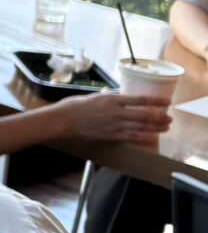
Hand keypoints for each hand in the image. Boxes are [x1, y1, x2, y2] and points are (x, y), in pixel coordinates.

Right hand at [55, 91, 173, 147]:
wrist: (62, 120)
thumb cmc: (73, 107)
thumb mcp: (91, 97)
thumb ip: (105, 97)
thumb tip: (112, 94)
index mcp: (112, 99)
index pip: (140, 100)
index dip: (156, 101)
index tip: (166, 102)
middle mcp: (116, 111)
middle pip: (145, 114)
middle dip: (160, 116)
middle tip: (169, 118)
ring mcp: (114, 124)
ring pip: (141, 126)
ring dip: (156, 127)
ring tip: (166, 128)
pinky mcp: (110, 135)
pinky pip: (132, 137)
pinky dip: (145, 137)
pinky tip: (153, 138)